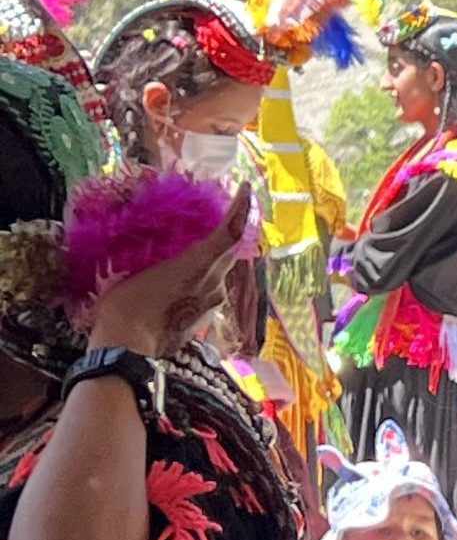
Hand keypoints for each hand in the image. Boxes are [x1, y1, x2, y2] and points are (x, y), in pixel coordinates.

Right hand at [86, 184, 252, 356]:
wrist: (128, 350)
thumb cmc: (127, 305)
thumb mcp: (137, 269)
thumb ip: (163, 257)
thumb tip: (166, 248)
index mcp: (200, 267)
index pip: (230, 233)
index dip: (241, 209)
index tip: (245, 189)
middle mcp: (215, 284)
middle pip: (227, 252)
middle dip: (223, 231)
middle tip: (213, 214)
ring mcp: (212, 303)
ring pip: (217, 273)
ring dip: (207, 260)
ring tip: (185, 249)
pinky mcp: (206, 319)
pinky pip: (208, 290)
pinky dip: (199, 279)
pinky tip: (178, 279)